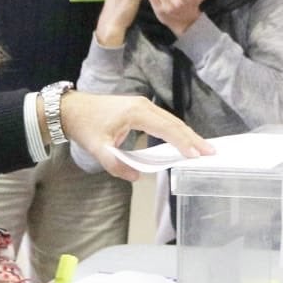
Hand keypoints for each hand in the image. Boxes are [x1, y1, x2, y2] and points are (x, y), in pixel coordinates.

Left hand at [56, 88, 212, 177]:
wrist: (71, 109)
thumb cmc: (84, 126)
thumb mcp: (97, 148)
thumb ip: (116, 164)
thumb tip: (137, 177)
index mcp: (136, 112)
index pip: (166, 128)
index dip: (182, 142)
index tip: (195, 155)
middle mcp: (143, 106)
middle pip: (174, 123)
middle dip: (193, 139)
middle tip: (211, 153)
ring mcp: (143, 105)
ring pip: (171, 121)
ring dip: (187, 135)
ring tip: (203, 149)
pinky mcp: (140, 109)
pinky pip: (164, 121)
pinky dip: (176, 131)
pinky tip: (184, 141)